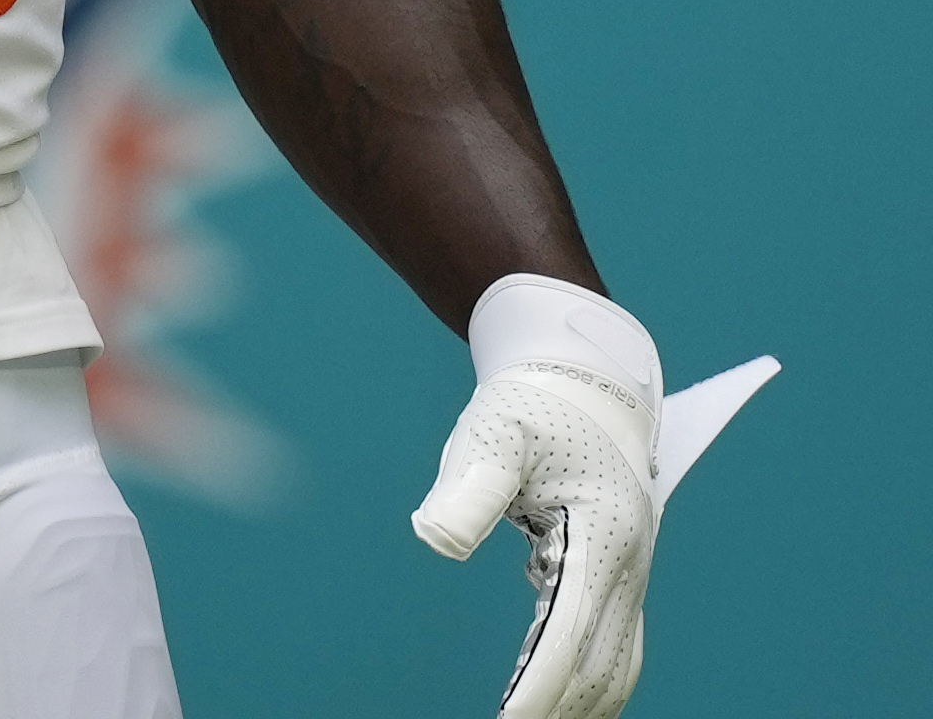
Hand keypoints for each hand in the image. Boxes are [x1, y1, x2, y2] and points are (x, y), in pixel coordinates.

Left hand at [412, 278, 775, 718]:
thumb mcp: (491, 433)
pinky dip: (588, 677)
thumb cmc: (529, 405)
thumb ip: (468, 488)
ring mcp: (629, 571)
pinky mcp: (617, 572)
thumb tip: (435, 538)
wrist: (583, 379)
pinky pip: (612, 641)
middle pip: (598, 660)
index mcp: (600, 533)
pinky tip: (553, 700)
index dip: (539, 685)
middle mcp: (627, 562)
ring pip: (615, 660)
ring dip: (582, 701)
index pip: (569, 631)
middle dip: (559, 707)